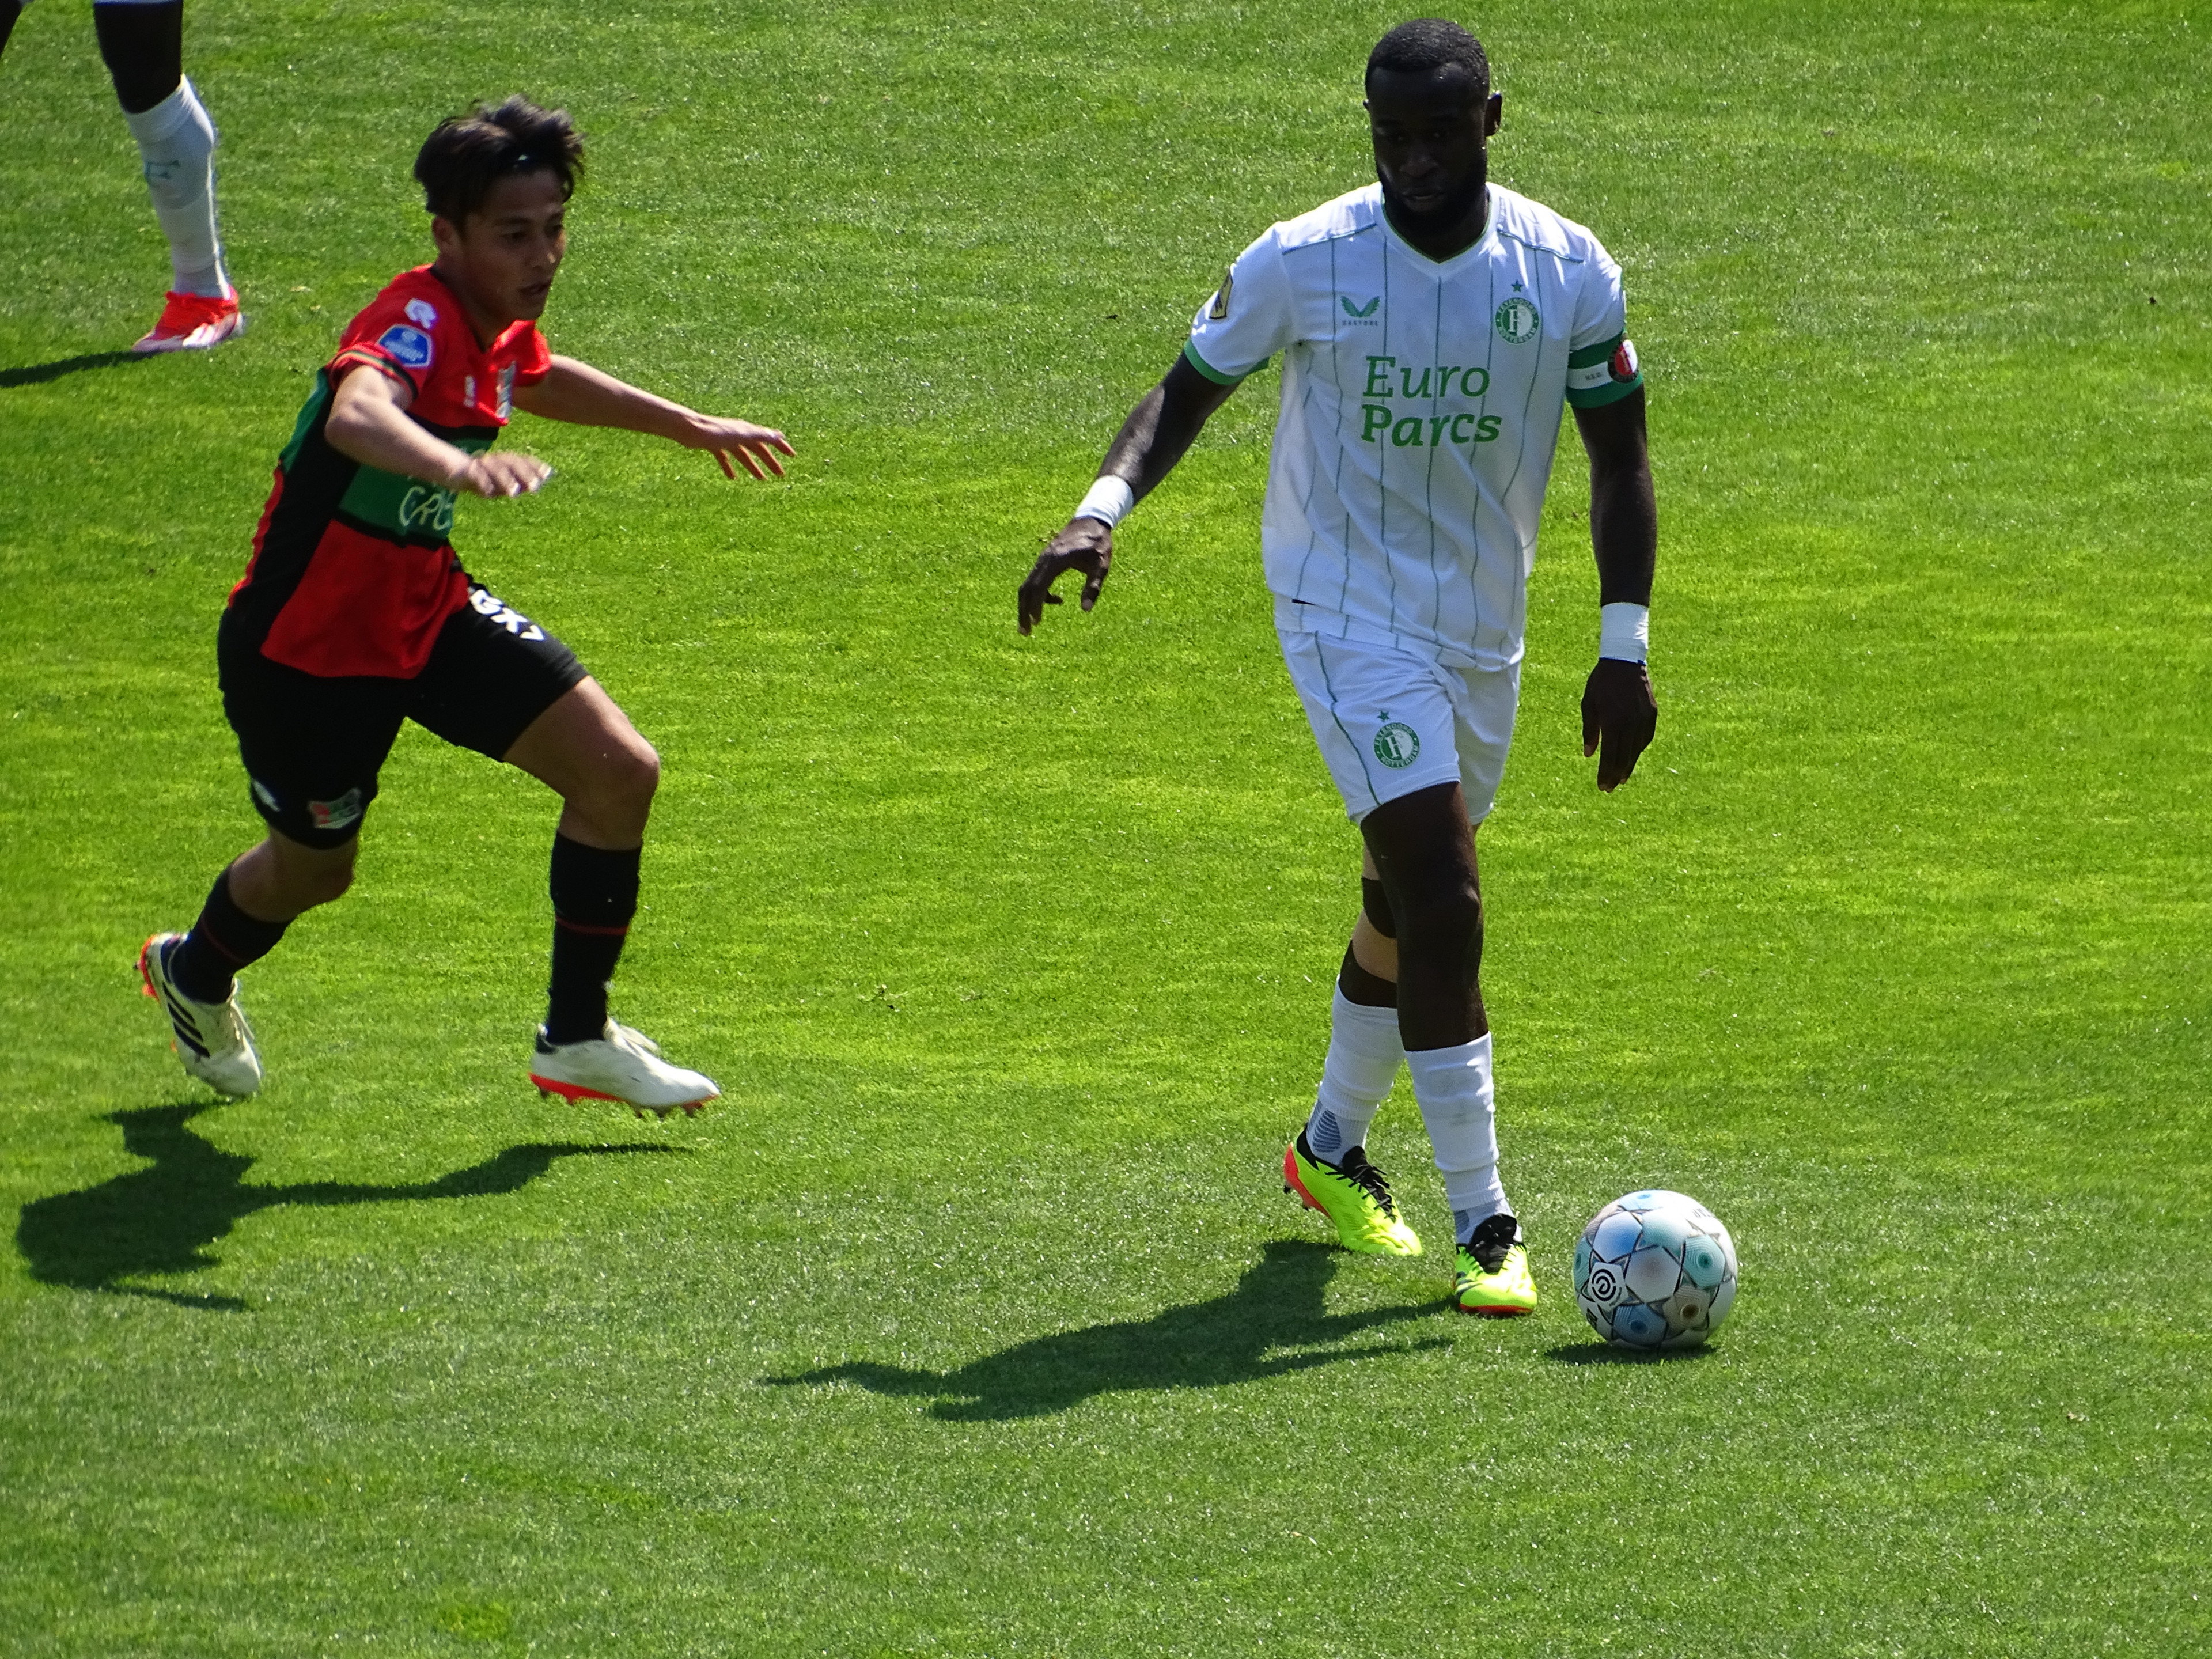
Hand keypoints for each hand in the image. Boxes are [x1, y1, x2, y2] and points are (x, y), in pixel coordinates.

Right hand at [452, 452, 552, 497]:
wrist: (457, 472)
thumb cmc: (486, 479)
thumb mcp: (504, 483)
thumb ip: (519, 483)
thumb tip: (538, 484)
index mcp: (506, 461)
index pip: (523, 460)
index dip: (535, 465)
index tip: (548, 473)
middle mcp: (496, 460)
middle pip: (512, 463)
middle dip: (524, 473)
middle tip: (535, 487)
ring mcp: (482, 464)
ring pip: (495, 469)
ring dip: (506, 480)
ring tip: (514, 493)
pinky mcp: (468, 471)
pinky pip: (476, 476)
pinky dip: (483, 483)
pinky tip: (489, 493)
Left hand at [680, 415, 793, 479]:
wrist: (690, 429)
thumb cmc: (715, 432)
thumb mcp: (741, 434)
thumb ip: (760, 435)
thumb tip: (781, 436)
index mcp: (747, 431)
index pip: (769, 439)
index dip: (781, 447)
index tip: (792, 456)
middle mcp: (738, 434)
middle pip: (758, 449)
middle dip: (770, 461)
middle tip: (780, 475)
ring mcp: (726, 440)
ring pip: (743, 455)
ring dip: (753, 466)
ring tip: (761, 480)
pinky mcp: (713, 445)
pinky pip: (725, 458)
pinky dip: (730, 467)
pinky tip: (732, 478)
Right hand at [1017, 518, 1113, 635]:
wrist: (1092, 521)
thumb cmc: (1098, 543)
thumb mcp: (1101, 565)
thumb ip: (1093, 587)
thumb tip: (1085, 609)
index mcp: (1056, 560)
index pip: (1038, 586)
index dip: (1035, 606)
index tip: (1036, 623)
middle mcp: (1044, 559)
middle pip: (1026, 588)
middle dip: (1023, 611)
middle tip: (1025, 633)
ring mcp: (1042, 559)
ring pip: (1027, 585)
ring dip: (1026, 605)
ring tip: (1031, 625)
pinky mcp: (1045, 560)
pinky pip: (1035, 580)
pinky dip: (1038, 594)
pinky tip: (1057, 601)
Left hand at [1581, 657, 1657, 791]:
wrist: (1624, 661)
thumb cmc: (1601, 683)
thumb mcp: (1588, 705)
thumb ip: (1589, 731)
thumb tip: (1589, 755)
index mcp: (1613, 721)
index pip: (1610, 755)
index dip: (1606, 773)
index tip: (1602, 786)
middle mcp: (1631, 723)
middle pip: (1624, 757)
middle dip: (1616, 775)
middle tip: (1609, 788)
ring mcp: (1644, 719)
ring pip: (1637, 750)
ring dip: (1628, 765)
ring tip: (1620, 778)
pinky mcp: (1652, 714)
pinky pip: (1645, 738)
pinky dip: (1638, 750)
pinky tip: (1632, 757)